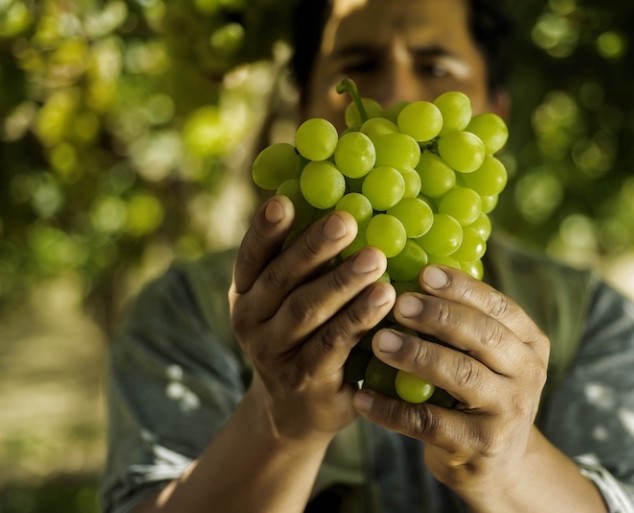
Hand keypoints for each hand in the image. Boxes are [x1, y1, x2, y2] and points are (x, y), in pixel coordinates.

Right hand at [229, 195, 394, 441]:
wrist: (295, 411)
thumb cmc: (303, 337)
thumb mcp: (289, 301)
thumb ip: (303, 263)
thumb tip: (340, 200)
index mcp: (246, 293)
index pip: (250, 256)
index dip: (264, 230)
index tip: (283, 201)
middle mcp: (251, 321)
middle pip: (282, 279)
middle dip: (314, 248)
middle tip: (346, 221)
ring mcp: (275, 354)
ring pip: (306, 311)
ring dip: (342, 283)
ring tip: (375, 258)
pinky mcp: (306, 380)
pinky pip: (333, 344)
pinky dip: (359, 319)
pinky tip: (385, 297)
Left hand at [352, 265, 549, 506]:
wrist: (500, 465)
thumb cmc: (481, 394)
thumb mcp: (489, 358)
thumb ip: (465, 323)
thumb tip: (413, 272)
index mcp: (530, 344)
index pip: (499, 307)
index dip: (462, 288)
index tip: (425, 273)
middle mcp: (527, 375)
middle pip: (483, 336)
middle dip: (439, 316)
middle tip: (399, 303)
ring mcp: (507, 413)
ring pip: (459, 375)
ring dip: (415, 354)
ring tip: (378, 341)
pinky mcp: (479, 446)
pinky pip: (429, 422)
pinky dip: (391, 409)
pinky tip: (362, 396)